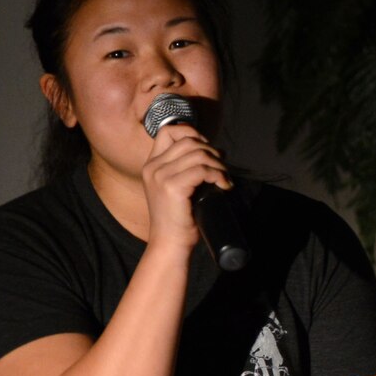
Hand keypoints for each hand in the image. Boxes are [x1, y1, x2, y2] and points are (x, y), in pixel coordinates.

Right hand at [140, 122, 229, 250]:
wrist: (169, 244)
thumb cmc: (178, 219)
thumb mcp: (176, 188)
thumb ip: (185, 169)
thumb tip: (214, 152)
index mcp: (151, 165)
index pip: (168, 131)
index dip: (191, 132)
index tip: (207, 148)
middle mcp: (153, 167)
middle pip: (188, 140)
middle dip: (211, 150)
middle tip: (222, 167)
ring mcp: (161, 176)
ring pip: (198, 154)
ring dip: (218, 164)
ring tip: (224, 178)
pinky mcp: (172, 187)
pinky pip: (202, 170)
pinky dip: (218, 175)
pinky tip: (223, 186)